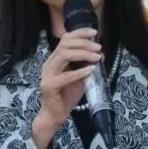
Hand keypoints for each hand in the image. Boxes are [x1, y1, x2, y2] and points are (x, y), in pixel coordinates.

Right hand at [31, 29, 101, 148]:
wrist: (55, 116)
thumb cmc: (66, 96)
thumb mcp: (79, 78)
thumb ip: (85, 66)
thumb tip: (100, 54)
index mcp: (54, 60)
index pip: (65, 39)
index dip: (79, 33)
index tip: (94, 32)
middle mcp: (49, 64)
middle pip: (64, 45)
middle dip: (84, 43)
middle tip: (99, 48)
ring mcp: (47, 74)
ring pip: (64, 55)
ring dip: (83, 54)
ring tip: (97, 57)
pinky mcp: (50, 86)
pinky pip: (66, 76)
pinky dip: (80, 72)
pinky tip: (91, 70)